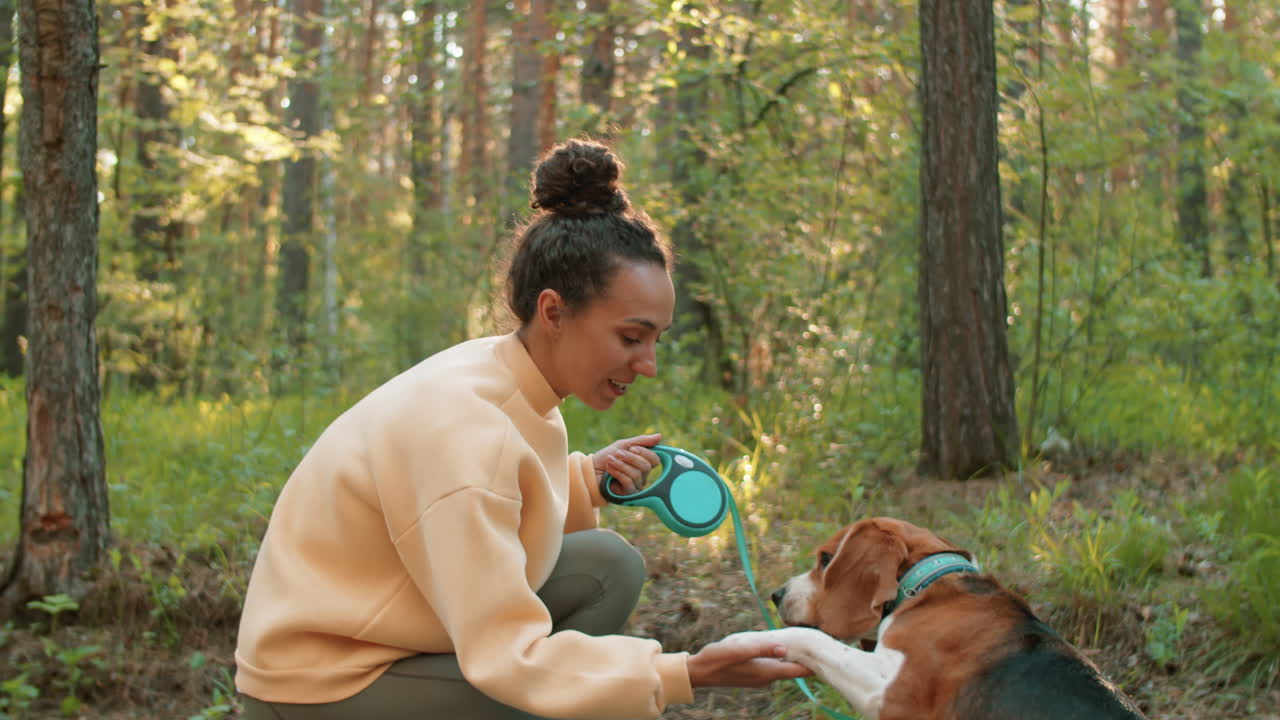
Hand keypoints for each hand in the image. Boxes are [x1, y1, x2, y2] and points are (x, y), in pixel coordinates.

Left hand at [593, 433, 661, 494]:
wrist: (590, 470)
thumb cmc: (606, 458)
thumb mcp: (623, 445)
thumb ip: (641, 441)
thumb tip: (660, 436)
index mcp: (643, 464)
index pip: (655, 460)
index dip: (645, 453)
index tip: (632, 448)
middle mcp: (642, 476)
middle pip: (646, 467)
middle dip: (630, 458)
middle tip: (618, 453)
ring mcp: (635, 486)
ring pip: (636, 474)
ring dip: (621, 465)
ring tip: (610, 460)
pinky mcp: (627, 494)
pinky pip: (629, 482)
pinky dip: (618, 473)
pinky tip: (609, 469)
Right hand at [686, 632, 813, 688]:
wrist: (699, 672)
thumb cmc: (717, 659)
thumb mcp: (739, 650)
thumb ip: (761, 649)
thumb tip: (785, 648)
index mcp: (766, 672)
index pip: (797, 670)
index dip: (813, 664)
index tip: (829, 656)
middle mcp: (766, 677)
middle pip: (793, 669)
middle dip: (807, 660)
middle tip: (825, 647)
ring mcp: (759, 676)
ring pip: (784, 667)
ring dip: (795, 659)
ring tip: (809, 647)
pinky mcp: (753, 672)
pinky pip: (774, 666)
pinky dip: (783, 659)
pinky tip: (784, 649)